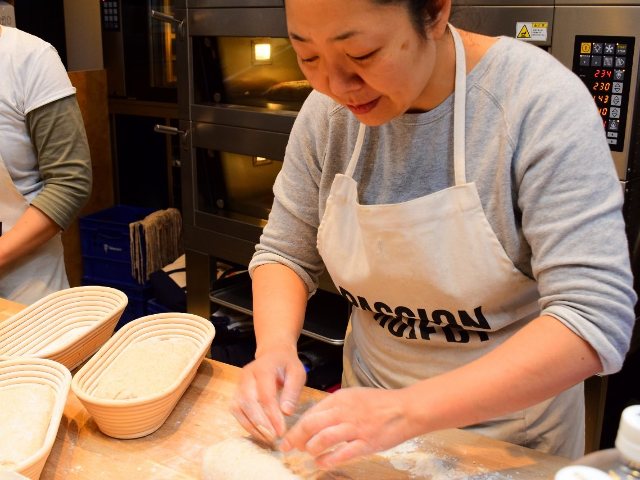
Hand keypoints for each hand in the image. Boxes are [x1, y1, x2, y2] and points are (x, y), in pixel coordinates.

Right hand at [231, 345, 306, 444]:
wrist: (273, 354)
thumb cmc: (287, 364)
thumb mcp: (297, 373)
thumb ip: (292, 391)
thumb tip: (286, 413)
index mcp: (263, 368)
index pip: (265, 395)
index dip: (272, 415)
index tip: (281, 431)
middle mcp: (247, 376)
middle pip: (247, 402)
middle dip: (260, 423)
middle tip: (272, 438)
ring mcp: (239, 384)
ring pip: (238, 408)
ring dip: (251, 426)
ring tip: (266, 439)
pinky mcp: (236, 392)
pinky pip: (236, 411)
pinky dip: (245, 423)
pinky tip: (258, 433)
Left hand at [280, 387, 412, 467]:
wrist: (406, 409)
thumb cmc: (380, 403)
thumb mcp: (354, 396)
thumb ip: (335, 406)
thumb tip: (315, 419)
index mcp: (341, 399)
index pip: (312, 412)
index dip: (297, 425)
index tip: (289, 435)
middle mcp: (345, 412)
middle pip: (312, 424)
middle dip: (296, 437)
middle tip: (288, 447)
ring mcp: (356, 428)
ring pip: (324, 438)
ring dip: (311, 447)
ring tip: (308, 452)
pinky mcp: (366, 443)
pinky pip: (342, 453)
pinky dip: (328, 459)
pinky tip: (321, 463)